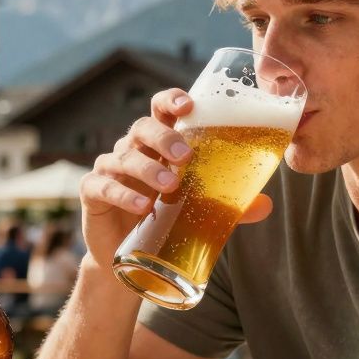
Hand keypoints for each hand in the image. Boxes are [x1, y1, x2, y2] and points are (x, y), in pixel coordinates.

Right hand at [79, 88, 273, 272]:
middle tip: (186, 156)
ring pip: (124, 156)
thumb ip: (230, 204)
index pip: (162, 110)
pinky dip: (122, 193)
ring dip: (148, 169)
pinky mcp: (93, 193)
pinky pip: (103, 185)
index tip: (188, 105)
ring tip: (169, 186)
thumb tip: (265, 205)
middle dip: (164, 137)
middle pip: (142, 128)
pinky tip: (142, 206)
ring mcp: (111, 169)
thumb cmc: (166, 219)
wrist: (129, 257)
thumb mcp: (200, 209)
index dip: (171, 100)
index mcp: (159, 144)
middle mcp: (133, 149)